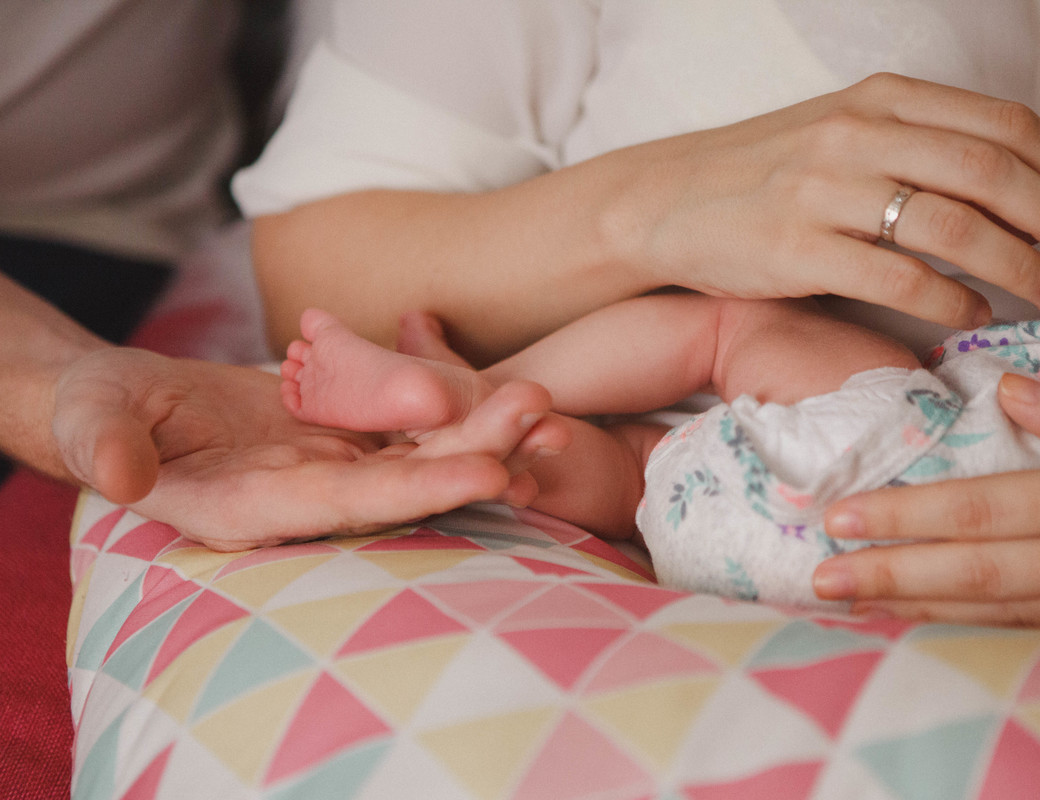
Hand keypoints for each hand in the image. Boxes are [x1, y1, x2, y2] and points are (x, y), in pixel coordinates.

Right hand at [51, 347, 538, 550]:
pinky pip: (406, 419)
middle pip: (406, 482)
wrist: (132, 403)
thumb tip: (122, 477)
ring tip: (542, 398)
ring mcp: (331, 465)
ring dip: (481, 428)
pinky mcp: (342, 433)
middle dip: (475, 453)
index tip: (490, 472)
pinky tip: (503, 386)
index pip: (348, 505)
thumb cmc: (101, 416)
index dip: (418, 490)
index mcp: (253, 509)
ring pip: (418, 450)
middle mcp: (308, 497)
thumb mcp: (95, 424)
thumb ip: (108, 448)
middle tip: (542, 419)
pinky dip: (453, 406)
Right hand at [623, 73, 1039, 327]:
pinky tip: (971, 315)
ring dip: (1015, 264)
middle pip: (990, 169)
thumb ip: (913, 142)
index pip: (1000, 122)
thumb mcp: (839, 131)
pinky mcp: (796, 250)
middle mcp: (855, 134)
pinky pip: (898, 278)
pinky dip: (950, 301)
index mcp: (877, 98)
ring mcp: (823, 191)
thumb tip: (1004, 183)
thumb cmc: (759, 174)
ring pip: (953, 225)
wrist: (664, 202)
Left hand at [812, 374, 1039, 641]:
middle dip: (892, 578)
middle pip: (978, 576)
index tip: (843, 518)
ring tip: (857, 604)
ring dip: (923, 610)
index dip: (908, 518)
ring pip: (1004, 614)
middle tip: (819, 577)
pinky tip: (940, 621)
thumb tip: (1007, 396)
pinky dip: (982, 629)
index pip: (985, 510)